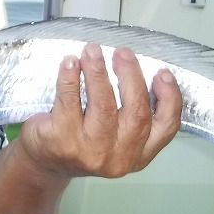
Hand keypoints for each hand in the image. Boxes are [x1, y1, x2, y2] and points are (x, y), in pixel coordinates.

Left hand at [15, 43, 181, 180]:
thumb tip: (136, 69)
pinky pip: (69, 102)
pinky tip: (70, 63)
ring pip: (103, 104)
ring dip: (99, 72)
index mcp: (138, 155)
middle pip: (136, 112)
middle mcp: (118, 156)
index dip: (169, 98)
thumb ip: (132, 114)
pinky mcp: (62, 141)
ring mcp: (90, 151)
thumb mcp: (116, 137)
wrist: (44, 162)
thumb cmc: (83, 142)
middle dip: (131, 76)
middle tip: (122, 53)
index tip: (162, 73)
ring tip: (92, 51)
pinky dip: (70, 78)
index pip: (166, 127)